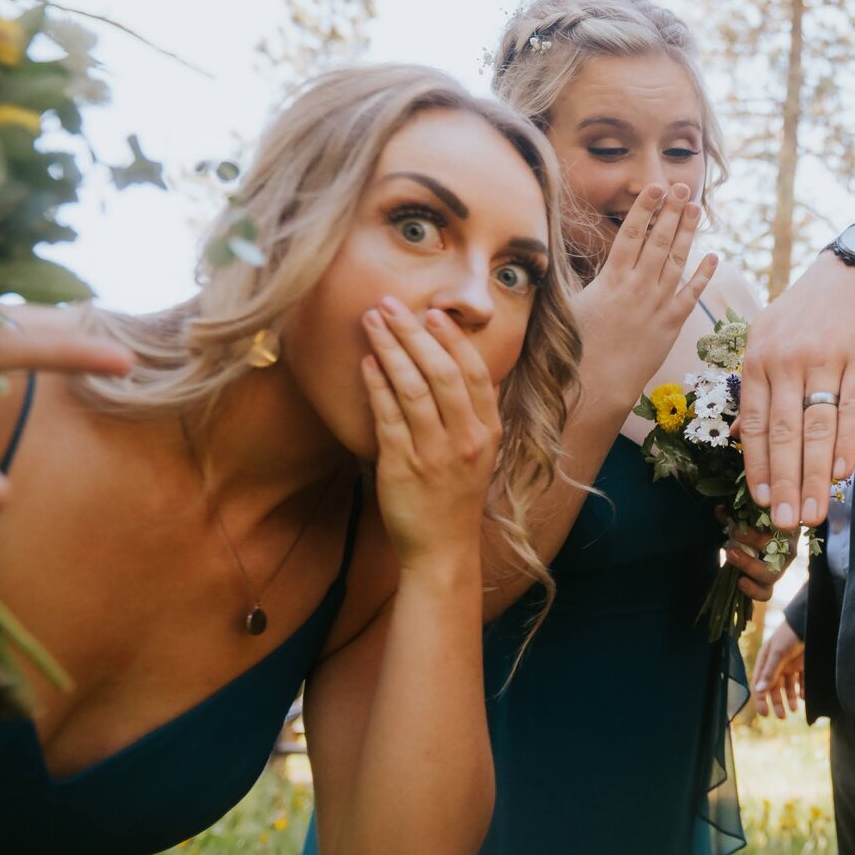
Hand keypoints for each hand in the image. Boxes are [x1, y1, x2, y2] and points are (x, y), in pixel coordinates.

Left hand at [361, 298, 500, 575]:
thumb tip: (450, 366)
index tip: (433, 313)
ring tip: (372, 321)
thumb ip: (471, 413)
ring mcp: (434, 453)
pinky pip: (388, 416)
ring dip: (390, 348)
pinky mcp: (402, 466)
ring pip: (412, 388)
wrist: (443, 551)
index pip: (475, 374)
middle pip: (441, 372)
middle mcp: (465, 439)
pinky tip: (366, 363)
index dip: (453, 340)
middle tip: (390, 304)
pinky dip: (376, 385)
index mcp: (488, 432)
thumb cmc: (456, 498)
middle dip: (414, 333)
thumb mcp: (480, 453)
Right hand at [572, 182, 717, 405]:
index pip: (631, 234)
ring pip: (677, 260)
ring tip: (695, 207)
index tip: (654, 187)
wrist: (598, 386)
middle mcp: (637, 287)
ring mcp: (657, 305)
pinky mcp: (671, 325)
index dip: (645, 208)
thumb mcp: (566, 306)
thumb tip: (547, 254)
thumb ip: (567, 278)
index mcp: (611, 280)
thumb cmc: (575, 348)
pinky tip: (713, 256)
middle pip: (658, 240)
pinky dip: (703, 275)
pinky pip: (691, 294)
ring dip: (687, 232)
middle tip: (681, 186)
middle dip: (670, 210)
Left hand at [720, 513, 788, 600]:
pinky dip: (753, 590)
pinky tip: (740, 581)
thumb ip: (735, 514)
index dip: (770, 518)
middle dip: (755, 539)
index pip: (786, 523)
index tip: (750, 511)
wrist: (750, 550)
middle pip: (781, 547)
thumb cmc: (753, 529)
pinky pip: (765, 593)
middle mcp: (788, 549)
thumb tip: (721, 510)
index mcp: (787, 528)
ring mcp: (779, 569)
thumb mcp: (746, 519)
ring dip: (749, 563)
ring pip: (772, 572)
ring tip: (731, 554)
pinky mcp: (768, 585)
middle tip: (734, 531)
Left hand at [740, 249, 854, 531]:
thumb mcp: (768, 341)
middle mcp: (786, 361)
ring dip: (813, 476)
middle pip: (785, 433)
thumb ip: (757, 389)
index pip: (756, 423)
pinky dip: (846, 444)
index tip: (760, 501)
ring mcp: (824, 360)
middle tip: (784, 522)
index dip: (758, 466)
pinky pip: (852, 409)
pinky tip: (840, 474)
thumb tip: (743, 437)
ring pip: (816, 427)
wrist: (852, 274)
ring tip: (812, 513)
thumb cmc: (805, 316)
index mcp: (758, 359)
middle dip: (784, 483)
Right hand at [752, 617, 805, 718]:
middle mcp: (777, 665)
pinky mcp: (804, 665)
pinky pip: (801, 682)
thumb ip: (770, 672)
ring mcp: (791, 665)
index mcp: (766, 661)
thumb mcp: (778, 652)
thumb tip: (759, 691)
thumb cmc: (790, 634)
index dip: (761, 700)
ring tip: (795, 709)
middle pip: (774, 689)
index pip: (760, 684)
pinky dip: (802, 690)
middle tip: (782, 717)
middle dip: (777, 703)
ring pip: (788, 687)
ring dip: (790, 699)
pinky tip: (804, 697)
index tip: (765, 713)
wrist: (811, 620)